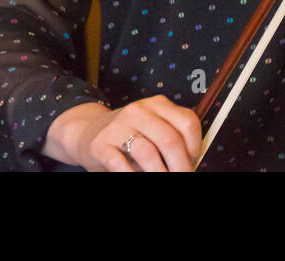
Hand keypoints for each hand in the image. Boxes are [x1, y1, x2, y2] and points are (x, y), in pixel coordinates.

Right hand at [65, 96, 202, 171]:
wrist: (89, 131)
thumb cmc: (129, 135)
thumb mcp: (153, 127)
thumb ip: (172, 138)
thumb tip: (190, 164)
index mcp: (158, 104)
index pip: (188, 123)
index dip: (195, 148)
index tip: (193, 163)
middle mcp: (139, 110)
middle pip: (170, 140)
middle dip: (180, 167)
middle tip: (182, 177)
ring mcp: (119, 126)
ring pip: (148, 153)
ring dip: (160, 173)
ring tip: (163, 179)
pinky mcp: (101, 144)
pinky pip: (121, 165)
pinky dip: (134, 176)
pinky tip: (137, 177)